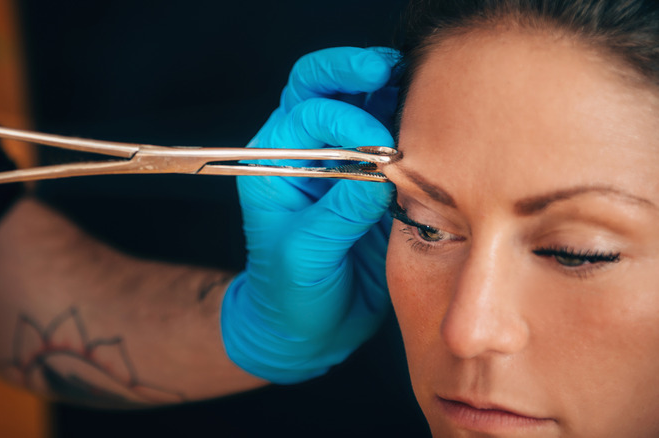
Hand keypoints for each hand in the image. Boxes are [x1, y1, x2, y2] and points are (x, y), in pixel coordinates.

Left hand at [221, 47, 400, 382]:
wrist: (307, 328)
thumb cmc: (290, 294)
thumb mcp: (304, 257)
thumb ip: (338, 214)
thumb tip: (380, 174)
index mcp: (275, 164)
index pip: (307, 115)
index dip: (345, 120)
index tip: (378, 147)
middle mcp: (306, 153)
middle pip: (322, 87)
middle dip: (353, 70)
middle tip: (387, 68)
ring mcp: (342, 162)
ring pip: (361, 103)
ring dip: (389, 91)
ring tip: (421, 89)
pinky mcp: (374, 180)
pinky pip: (394, 141)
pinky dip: (413, 127)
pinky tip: (434, 125)